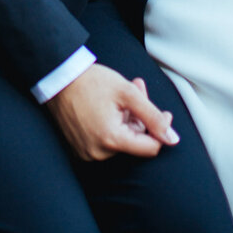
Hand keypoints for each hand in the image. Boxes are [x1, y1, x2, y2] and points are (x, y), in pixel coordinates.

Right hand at [48, 65, 176, 160]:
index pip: (150, 148)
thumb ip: (153, 117)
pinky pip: (107, 140)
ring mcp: (87, 152)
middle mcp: (98, 153)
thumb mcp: (128, 93)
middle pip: (135, 140)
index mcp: (111, 140)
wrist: (59, 79)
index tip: (162, 112)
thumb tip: (173, 139)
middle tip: (139, 89)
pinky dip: (114, 123)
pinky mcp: (80, 148)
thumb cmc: (92, 83)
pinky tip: (113, 104)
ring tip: (125, 93)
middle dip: (142, 116)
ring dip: (129, 117)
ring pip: (122, 138)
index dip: (160, 129)